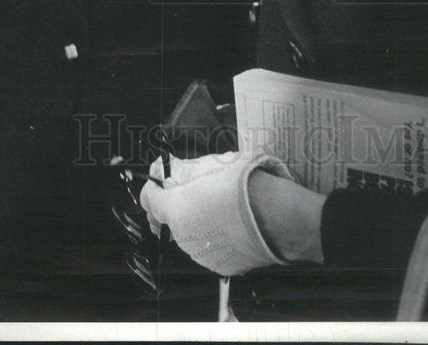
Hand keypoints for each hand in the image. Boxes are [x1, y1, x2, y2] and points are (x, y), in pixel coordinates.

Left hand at [140, 150, 297, 276]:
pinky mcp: (220, 265)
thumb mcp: (214, 162)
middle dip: (180, 204)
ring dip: (200, 221)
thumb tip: (168, 168)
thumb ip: (184, 168)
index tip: (161, 183)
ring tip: (224, 205)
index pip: (149, 198)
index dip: (154, 187)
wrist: (278, 216)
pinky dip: (218, 237)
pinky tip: (234, 223)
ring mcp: (201, 254)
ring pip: (191, 234)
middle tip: (200, 190)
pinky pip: (211, 248)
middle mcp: (183, 235)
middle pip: (170, 218)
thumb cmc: (248, 185)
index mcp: (176, 208)